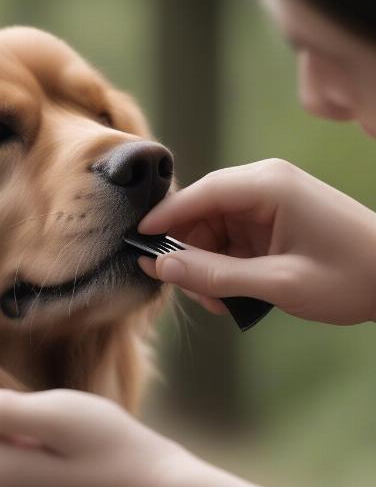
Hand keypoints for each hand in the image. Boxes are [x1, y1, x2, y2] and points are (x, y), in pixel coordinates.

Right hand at [139, 159, 375, 324]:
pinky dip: (224, 266)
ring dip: (207, 265)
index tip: (136, 243)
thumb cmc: (349, 277)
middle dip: (189, 253)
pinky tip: (233, 293)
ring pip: (212, 230)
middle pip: (202, 213)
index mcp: (267, 186)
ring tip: (220, 301)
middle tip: (191, 292)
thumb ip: (215, 275)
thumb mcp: (277, 283)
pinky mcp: (271, 220)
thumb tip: (161, 268)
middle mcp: (263, 185)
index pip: (200, 194)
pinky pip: (230, 239)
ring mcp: (268, 202)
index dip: (164, 218)